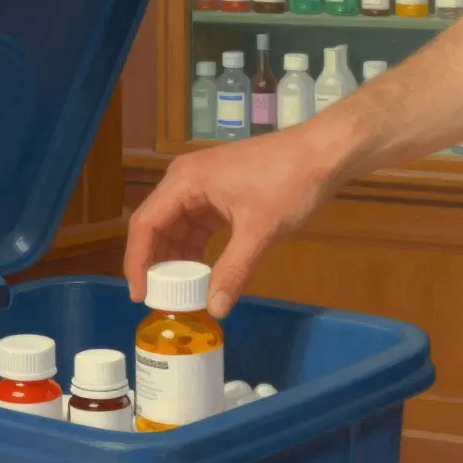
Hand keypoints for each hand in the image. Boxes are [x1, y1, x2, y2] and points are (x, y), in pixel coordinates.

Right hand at [124, 126, 342, 317]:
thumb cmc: (290, 183)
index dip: (137, 262)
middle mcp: (185, 180)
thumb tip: (214, 309)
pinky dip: (195, 249)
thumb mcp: (260, 230)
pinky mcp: (220, 193)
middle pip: (156, 226)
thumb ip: (233, 270)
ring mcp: (203, 186)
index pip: (145, 224)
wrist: (324, 152)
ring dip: (176, 259)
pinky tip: (199, 274)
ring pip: (176, 227)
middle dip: (155, 264)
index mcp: (185, 181)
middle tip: (158, 300)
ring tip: (177, 293)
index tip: (139, 295)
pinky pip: (196, 225)